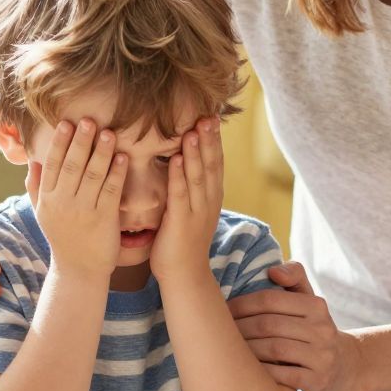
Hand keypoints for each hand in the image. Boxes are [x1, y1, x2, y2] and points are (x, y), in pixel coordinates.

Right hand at [27, 118, 125, 279]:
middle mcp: (64, 203)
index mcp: (48, 198)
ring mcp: (84, 211)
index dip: (59, 143)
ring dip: (102, 152)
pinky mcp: (104, 219)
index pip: (52, 164)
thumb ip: (35, 187)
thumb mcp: (42, 213)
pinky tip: (123, 157)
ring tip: (109, 132)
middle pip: (72, 166)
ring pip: (93, 175)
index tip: (65, 123)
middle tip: (89, 120)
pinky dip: (117, 173)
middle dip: (81, 142)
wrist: (79, 270)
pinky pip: (111, 191)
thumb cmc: (62, 237)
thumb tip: (32, 161)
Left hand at [148, 118, 223, 284]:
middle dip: (210, 140)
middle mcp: (209, 202)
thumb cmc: (183, 242)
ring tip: (193, 130)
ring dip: (195, 153)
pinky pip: (180, 194)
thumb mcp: (193, 210)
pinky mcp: (181, 222)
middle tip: (209, 115)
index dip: (215, 140)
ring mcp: (197, 212)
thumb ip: (191, 188)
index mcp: (213, 197)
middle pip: (212, 165)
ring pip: (198, 177)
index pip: (216, 162)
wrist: (185, 276)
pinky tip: (173, 158)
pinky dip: (177, 175)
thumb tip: (184, 163)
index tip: (212, 116)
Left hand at [229, 261, 365, 390]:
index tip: (222, 311)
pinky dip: (262, 372)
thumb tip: (273, 270)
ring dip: (247, 350)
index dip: (242, 304)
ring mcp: (322, 357)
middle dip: (239, 328)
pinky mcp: (318, 381)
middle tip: (217, 333)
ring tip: (228, 351)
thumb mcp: (309, 302)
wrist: (344, 368)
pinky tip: (247, 371)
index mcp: (316, 306)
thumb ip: (294, 277)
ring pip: (274, 350)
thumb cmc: (313, 330)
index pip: (270, 299)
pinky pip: (283, 376)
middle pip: (269, 325)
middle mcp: (323, 329)